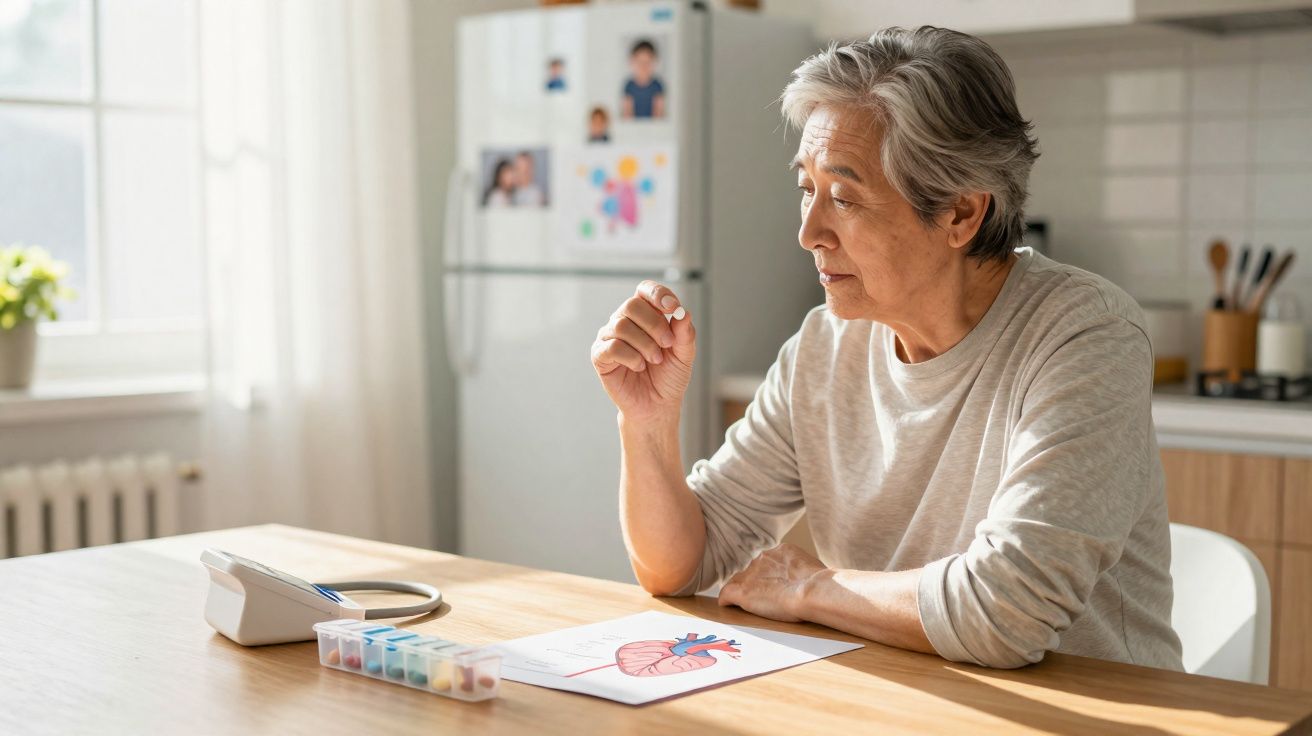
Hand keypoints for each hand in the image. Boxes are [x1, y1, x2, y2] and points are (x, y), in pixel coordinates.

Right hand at [590, 281, 694, 421]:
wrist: (657, 406)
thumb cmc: (669, 377)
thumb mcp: (684, 354)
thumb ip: (685, 333)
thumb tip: (682, 313)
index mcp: (645, 314)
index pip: (645, 290)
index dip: (657, 294)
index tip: (672, 308)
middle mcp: (624, 321)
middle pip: (631, 305)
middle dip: (654, 324)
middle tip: (667, 344)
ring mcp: (609, 337)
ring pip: (621, 326)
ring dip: (644, 344)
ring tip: (655, 360)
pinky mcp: (600, 356)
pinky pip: (611, 347)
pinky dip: (631, 357)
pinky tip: (639, 367)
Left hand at [717, 544, 827, 621]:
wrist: (812, 591)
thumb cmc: (821, 585)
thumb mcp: (814, 571)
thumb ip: (804, 572)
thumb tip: (810, 581)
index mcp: (781, 551)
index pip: (767, 563)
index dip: (769, 577)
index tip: (774, 588)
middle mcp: (763, 558)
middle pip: (751, 571)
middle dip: (755, 584)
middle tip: (764, 599)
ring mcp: (750, 574)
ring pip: (738, 582)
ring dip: (743, 593)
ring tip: (750, 606)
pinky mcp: (742, 591)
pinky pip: (726, 594)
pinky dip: (727, 601)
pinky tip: (729, 608)